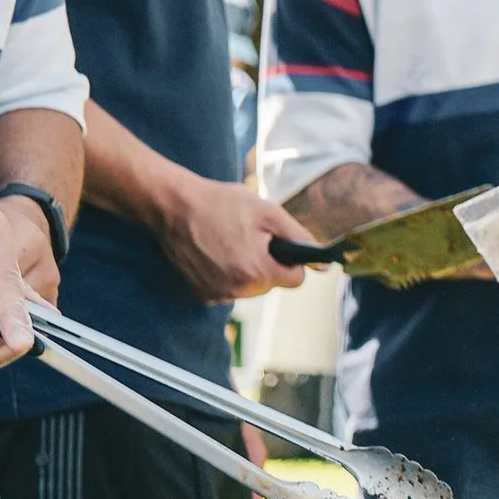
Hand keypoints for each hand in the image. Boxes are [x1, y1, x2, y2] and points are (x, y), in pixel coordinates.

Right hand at [154, 172, 311, 302]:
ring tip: (229, 241)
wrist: (173, 206)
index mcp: (257, 271)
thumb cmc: (222, 203)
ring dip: (245, 269)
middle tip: (248, 237)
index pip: (295, 280)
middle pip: (270, 284)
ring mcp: (216, 295)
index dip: (290, 260)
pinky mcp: (200, 294)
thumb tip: (325, 264)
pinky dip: (224, 274)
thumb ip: (299, 237)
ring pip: (248, 288)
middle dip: (266, 263)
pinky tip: (213, 252)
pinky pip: (226, 289)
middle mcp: (237, 290)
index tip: (276, 244)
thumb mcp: (267, 212)